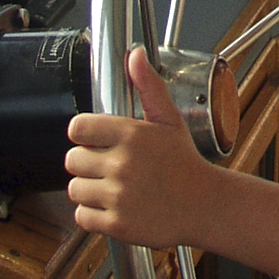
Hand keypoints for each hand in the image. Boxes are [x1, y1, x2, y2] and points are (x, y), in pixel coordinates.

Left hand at [65, 46, 217, 248]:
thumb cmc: (185, 163)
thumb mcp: (169, 120)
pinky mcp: (116, 224)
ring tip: (114, 188)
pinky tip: (114, 207)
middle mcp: (121, 164)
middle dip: (88, 164)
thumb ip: (148, 86)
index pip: (77, 129)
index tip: (98, 142)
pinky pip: (82, 216)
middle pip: (72, 160)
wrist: (206, 206)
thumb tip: (135, 55)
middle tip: (111, 168)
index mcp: (131, 134)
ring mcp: (118, 195)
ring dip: (89, 190)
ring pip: (75, 189)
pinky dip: (93, 215)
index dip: (85, 136)